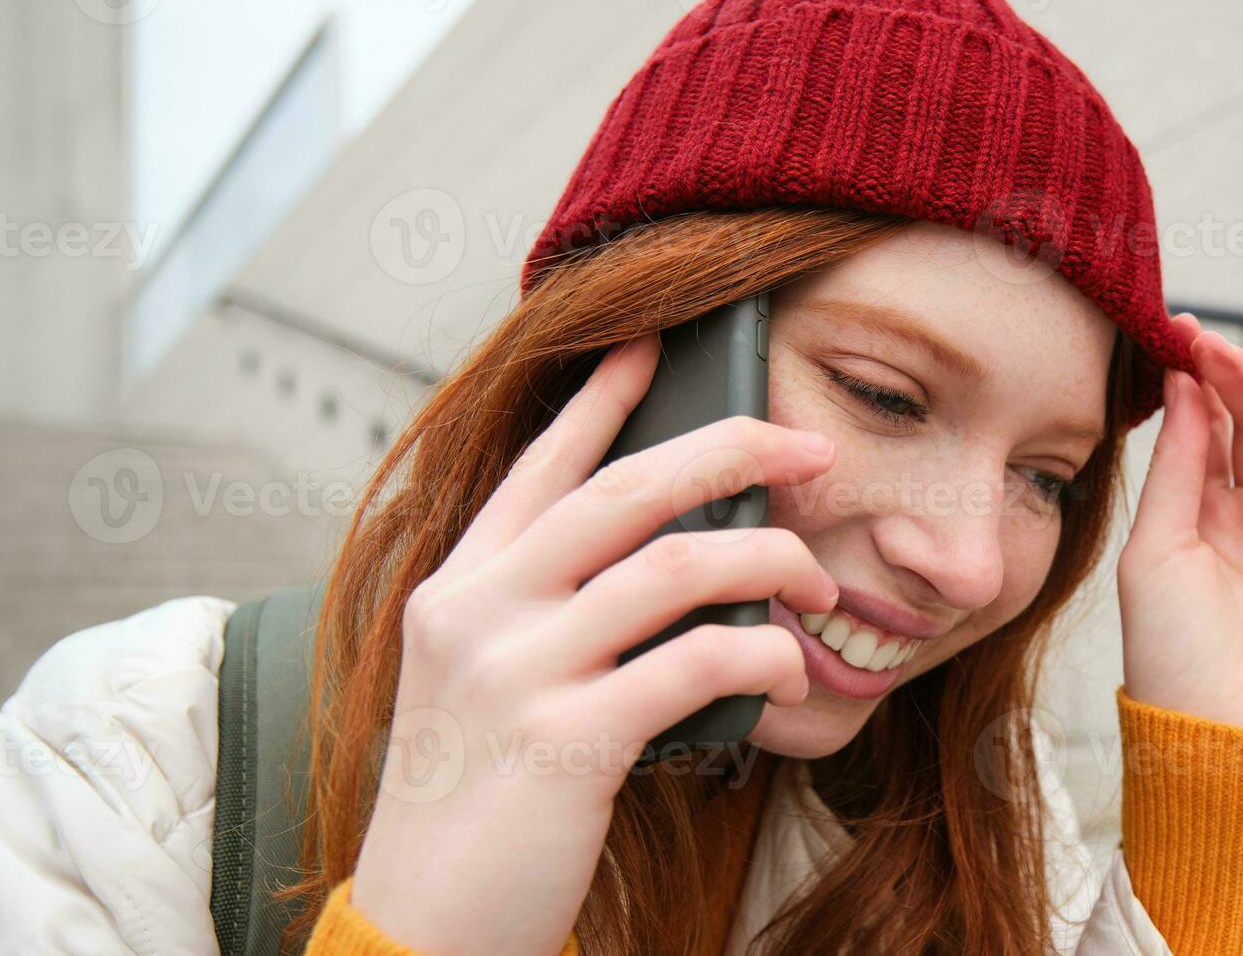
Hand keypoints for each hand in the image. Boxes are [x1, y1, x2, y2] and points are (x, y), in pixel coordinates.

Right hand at [346, 333, 840, 954]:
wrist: (423, 926)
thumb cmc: (472, 812)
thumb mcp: (480, 691)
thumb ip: (544, 619)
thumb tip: (664, 567)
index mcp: (456, 591)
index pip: (540, 469)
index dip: (603, 401)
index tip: (656, 345)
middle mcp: (479, 613)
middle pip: (625, 492)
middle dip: (730, 451)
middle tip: (808, 446)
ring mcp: (518, 671)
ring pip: (676, 567)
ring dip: (771, 561)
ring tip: (818, 584)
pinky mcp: (566, 739)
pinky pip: (695, 662)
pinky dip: (761, 654)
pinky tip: (788, 669)